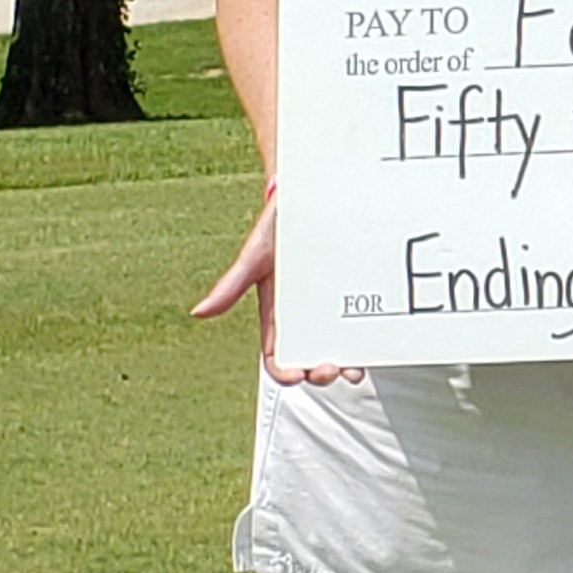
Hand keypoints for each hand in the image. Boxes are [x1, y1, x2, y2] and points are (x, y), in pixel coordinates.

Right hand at [191, 190, 363, 385]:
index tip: (296, 376)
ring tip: (354, 368)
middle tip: (330, 369)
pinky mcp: (353, 294)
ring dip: (346, 366)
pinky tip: (373, 347)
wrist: (312, 196)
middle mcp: (304, 317)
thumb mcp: (256, 256)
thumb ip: (231, 285)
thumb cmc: (277, 225)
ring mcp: (330, 308)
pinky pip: (360, 325)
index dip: (286, 373)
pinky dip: (365, 342)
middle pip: (311, 360)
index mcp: (276, 315)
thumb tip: (199, 313)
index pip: (278, 357)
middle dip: (319, 373)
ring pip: (337, 348)